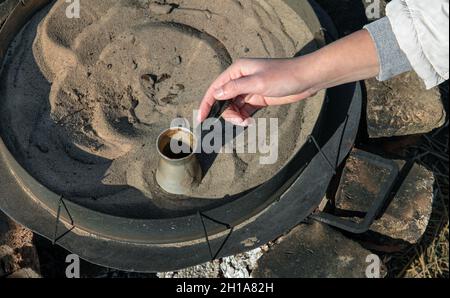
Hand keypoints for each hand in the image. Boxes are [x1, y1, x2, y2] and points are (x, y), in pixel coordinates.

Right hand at [198, 58, 315, 125]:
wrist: (306, 79)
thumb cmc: (283, 76)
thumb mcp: (257, 82)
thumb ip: (235, 88)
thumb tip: (216, 94)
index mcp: (237, 70)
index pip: (215, 88)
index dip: (206, 103)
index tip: (201, 119)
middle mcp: (240, 79)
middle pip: (223, 100)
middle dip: (226, 113)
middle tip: (238, 121)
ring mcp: (249, 89)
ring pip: (233, 107)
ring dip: (236, 117)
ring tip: (246, 122)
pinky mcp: (257, 98)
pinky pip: (244, 110)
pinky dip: (244, 117)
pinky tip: (249, 122)